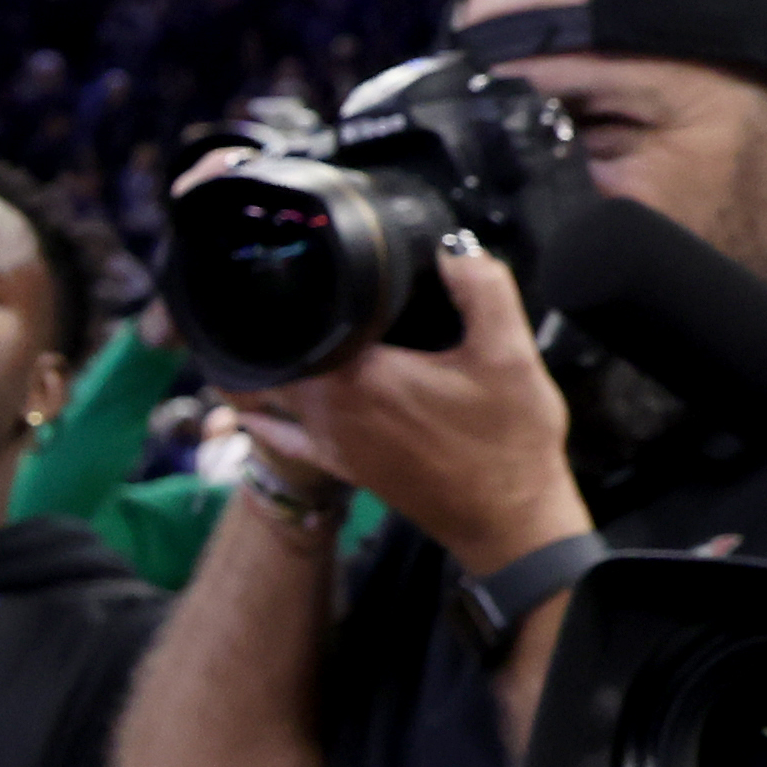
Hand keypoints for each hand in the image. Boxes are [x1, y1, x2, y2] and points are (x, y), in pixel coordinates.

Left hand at [253, 239, 581, 574]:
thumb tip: (452, 248)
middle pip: (266, 358)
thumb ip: (482, 289)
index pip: (291, 324)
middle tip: (266, 291)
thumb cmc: (507, 443)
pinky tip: (257, 400)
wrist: (508, 519)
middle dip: (260, 324)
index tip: (286, 264)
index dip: (283, 290)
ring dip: (258, 366)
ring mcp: (327, 442)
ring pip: (265, 397)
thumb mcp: (510, 354)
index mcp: (358, 376)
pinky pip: (280, 436)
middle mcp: (327, 411)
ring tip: (260, 331)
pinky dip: (264, 414)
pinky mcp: (339, 465)